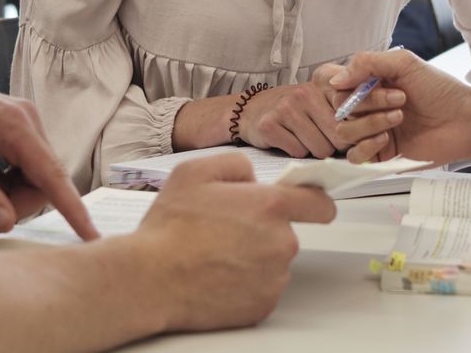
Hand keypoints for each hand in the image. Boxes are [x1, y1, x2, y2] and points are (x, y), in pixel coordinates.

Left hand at [0, 72, 92, 238]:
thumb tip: (8, 222)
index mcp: (12, 127)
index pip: (51, 175)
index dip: (72, 209)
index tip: (91, 234)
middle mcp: (27, 118)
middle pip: (44, 178)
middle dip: (19, 200)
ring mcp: (24, 119)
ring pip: (37, 173)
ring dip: (13, 190)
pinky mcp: (18, 124)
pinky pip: (27, 163)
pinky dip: (9, 178)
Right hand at [131, 154, 334, 330]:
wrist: (151, 278)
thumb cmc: (170, 227)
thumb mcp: (196, 171)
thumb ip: (236, 165)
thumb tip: (253, 179)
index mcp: (270, 206)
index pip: (319, 204)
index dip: (314, 203)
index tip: (312, 206)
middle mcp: (280, 243)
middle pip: (287, 233)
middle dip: (263, 230)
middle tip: (226, 230)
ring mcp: (274, 278)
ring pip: (273, 262)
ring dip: (254, 258)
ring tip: (216, 254)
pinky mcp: (263, 305)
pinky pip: (262, 288)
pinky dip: (246, 283)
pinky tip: (217, 275)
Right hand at [239, 77, 400, 158]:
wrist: (246, 112)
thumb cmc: (298, 103)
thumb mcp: (329, 86)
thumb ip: (359, 72)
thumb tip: (366, 81)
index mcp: (325, 79)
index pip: (355, 95)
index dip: (378, 103)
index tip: (399, 106)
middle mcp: (307, 91)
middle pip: (341, 131)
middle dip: (351, 140)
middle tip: (351, 140)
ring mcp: (287, 109)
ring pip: (322, 147)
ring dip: (323, 149)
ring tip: (316, 139)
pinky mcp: (270, 127)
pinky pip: (299, 152)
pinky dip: (301, 153)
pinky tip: (296, 141)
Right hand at [325, 49, 470, 167]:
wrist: (465, 120)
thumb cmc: (440, 90)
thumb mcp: (404, 63)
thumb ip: (366, 63)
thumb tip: (334, 80)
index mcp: (370, 85)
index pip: (337, 88)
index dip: (350, 88)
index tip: (373, 84)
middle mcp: (368, 108)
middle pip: (340, 110)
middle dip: (368, 103)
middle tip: (400, 99)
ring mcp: (373, 132)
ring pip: (344, 132)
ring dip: (370, 123)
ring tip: (398, 117)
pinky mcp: (380, 155)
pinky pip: (355, 156)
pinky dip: (366, 146)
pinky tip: (387, 138)